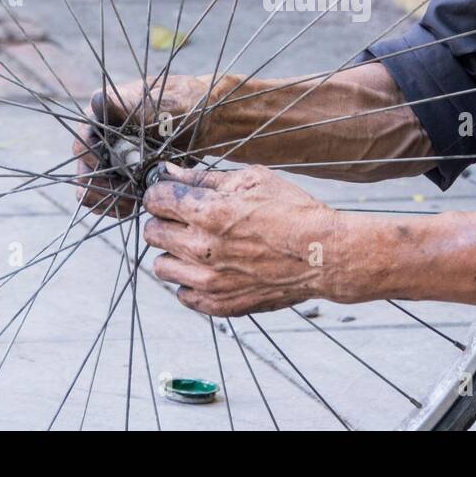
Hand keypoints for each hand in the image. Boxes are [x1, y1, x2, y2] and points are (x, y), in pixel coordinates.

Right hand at [76, 75, 214, 218]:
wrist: (207, 121)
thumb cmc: (183, 104)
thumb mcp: (155, 102)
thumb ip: (125, 106)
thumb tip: (96, 100)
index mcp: (102, 118)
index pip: (83, 144)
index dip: (91, 160)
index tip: (112, 168)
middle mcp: (101, 141)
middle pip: (84, 173)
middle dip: (102, 187)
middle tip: (127, 192)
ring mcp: (112, 163)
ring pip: (94, 192)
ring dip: (110, 200)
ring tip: (134, 200)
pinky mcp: (125, 181)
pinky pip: (110, 202)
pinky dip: (119, 207)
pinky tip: (136, 205)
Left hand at [142, 163, 346, 315]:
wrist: (323, 255)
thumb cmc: (292, 211)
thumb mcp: (252, 180)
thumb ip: (205, 177)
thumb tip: (169, 172)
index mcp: (209, 212)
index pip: (155, 200)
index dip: (162, 193)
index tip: (173, 195)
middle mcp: (202, 248)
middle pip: (152, 233)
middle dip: (166, 221)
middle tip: (188, 218)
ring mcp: (209, 281)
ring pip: (160, 266)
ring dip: (174, 253)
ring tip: (199, 245)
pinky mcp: (218, 304)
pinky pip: (181, 294)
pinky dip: (189, 281)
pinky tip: (210, 267)